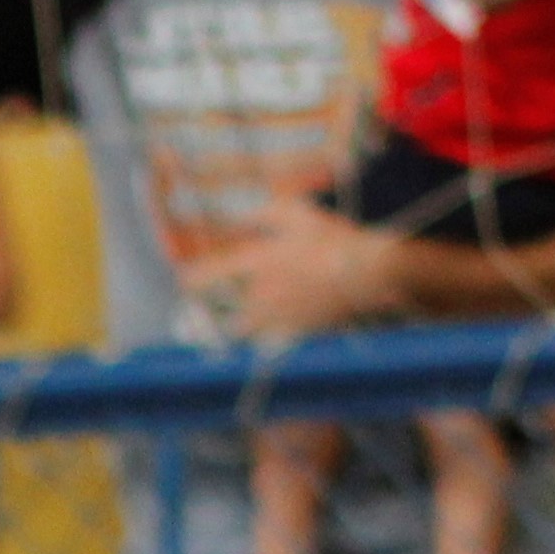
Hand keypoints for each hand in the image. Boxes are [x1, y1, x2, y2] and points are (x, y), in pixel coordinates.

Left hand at [199, 201, 403, 342]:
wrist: (365, 274)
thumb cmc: (332, 239)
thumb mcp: (296, 213)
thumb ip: (262, 214)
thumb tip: (240, 215)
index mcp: (255, 262)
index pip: (204, 277)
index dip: (191, 279)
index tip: (189, 279)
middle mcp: (259, 293)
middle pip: (216, 311)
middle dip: (211, 306)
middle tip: (209, 302)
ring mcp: (275, 316)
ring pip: (238, 330)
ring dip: (233, 323)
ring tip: (236, 316)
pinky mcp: (293, 332)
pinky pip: (264, 340)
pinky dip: (260, 335)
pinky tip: (267, 325)